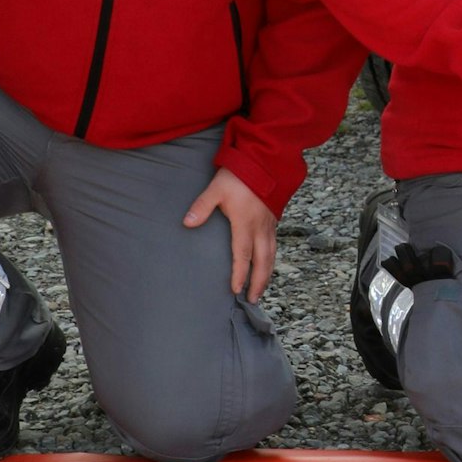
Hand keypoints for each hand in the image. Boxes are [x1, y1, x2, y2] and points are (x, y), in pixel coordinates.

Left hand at [183, 166, 277, 300]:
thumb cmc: (239, 176)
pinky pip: (275, 246)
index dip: (240, 275)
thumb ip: (202, 206)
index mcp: (246, 224)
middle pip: (262, 262)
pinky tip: (267, 264)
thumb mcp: (216, 189)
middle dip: (258, 282)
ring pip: (271, 256)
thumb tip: (187, 223)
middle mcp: (260, 228)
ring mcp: (269, 225)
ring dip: (267, 274)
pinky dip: (271, 260)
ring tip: (261, 288)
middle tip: (252, 299)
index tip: (236, 290)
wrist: (265, 162)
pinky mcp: (273, 220)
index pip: (243, 255)